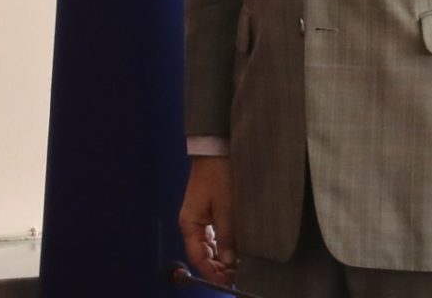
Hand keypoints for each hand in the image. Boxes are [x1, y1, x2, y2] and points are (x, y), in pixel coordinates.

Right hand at [177, 155, 237, 285]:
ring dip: (222, 257)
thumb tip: (229, 261)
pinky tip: (237, 250)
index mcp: (190, 224)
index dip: (212, 272)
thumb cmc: (218, 176)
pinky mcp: (209, 211)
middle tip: (238, 276)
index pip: (197, 257)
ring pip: (210, 246)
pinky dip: (224, 245)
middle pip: (202, 254)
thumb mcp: (226, 208)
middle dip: (218, 267)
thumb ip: (227, 236)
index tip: (228, 282)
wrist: (216, 150)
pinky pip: (214, 235)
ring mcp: (200, 218)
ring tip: (240, 266)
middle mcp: (192, 224)